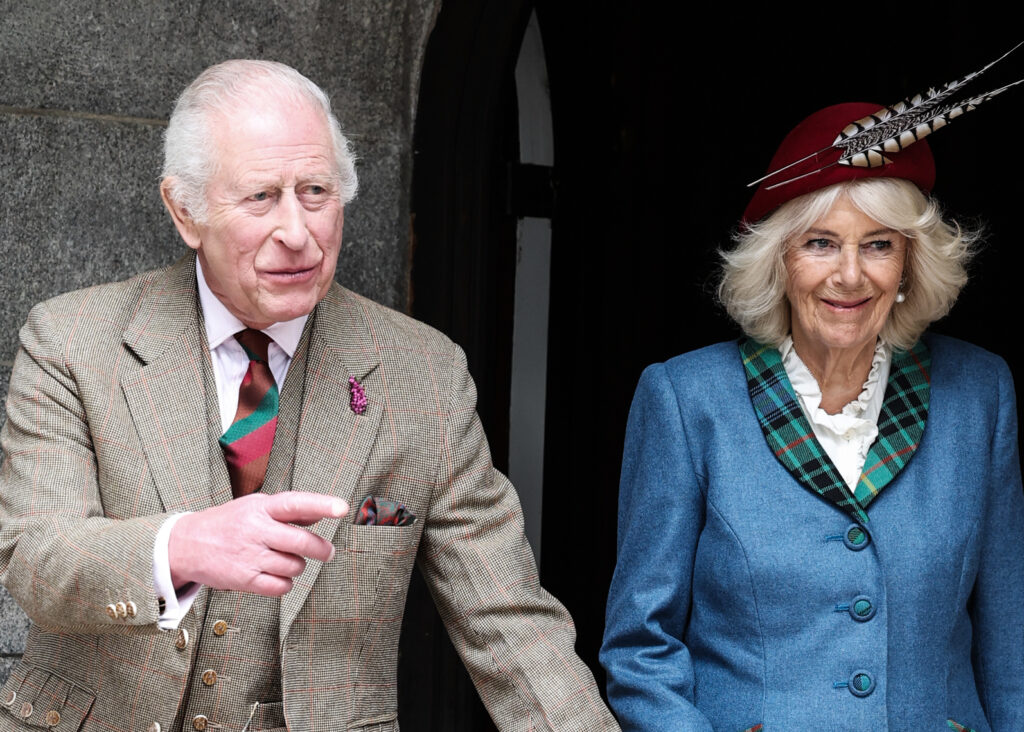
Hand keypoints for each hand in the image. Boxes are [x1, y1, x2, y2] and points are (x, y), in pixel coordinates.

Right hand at [168, 492, 347, 595]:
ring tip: (285, 560)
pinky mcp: (243, 579)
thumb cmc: (228, 523)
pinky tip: (277, 575)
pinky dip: (285, 583)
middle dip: (322, 549)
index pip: (296, 503)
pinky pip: (281, 586)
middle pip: (302, 542)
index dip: (321, 505)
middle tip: (327, 552)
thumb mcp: (255, 506)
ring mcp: (249, 556)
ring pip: (294, 566)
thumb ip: (287, 510)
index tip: (342, 508)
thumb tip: (319, 514)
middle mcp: (256, 530)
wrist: (186, 544)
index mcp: (261, 507)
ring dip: (298, 566)